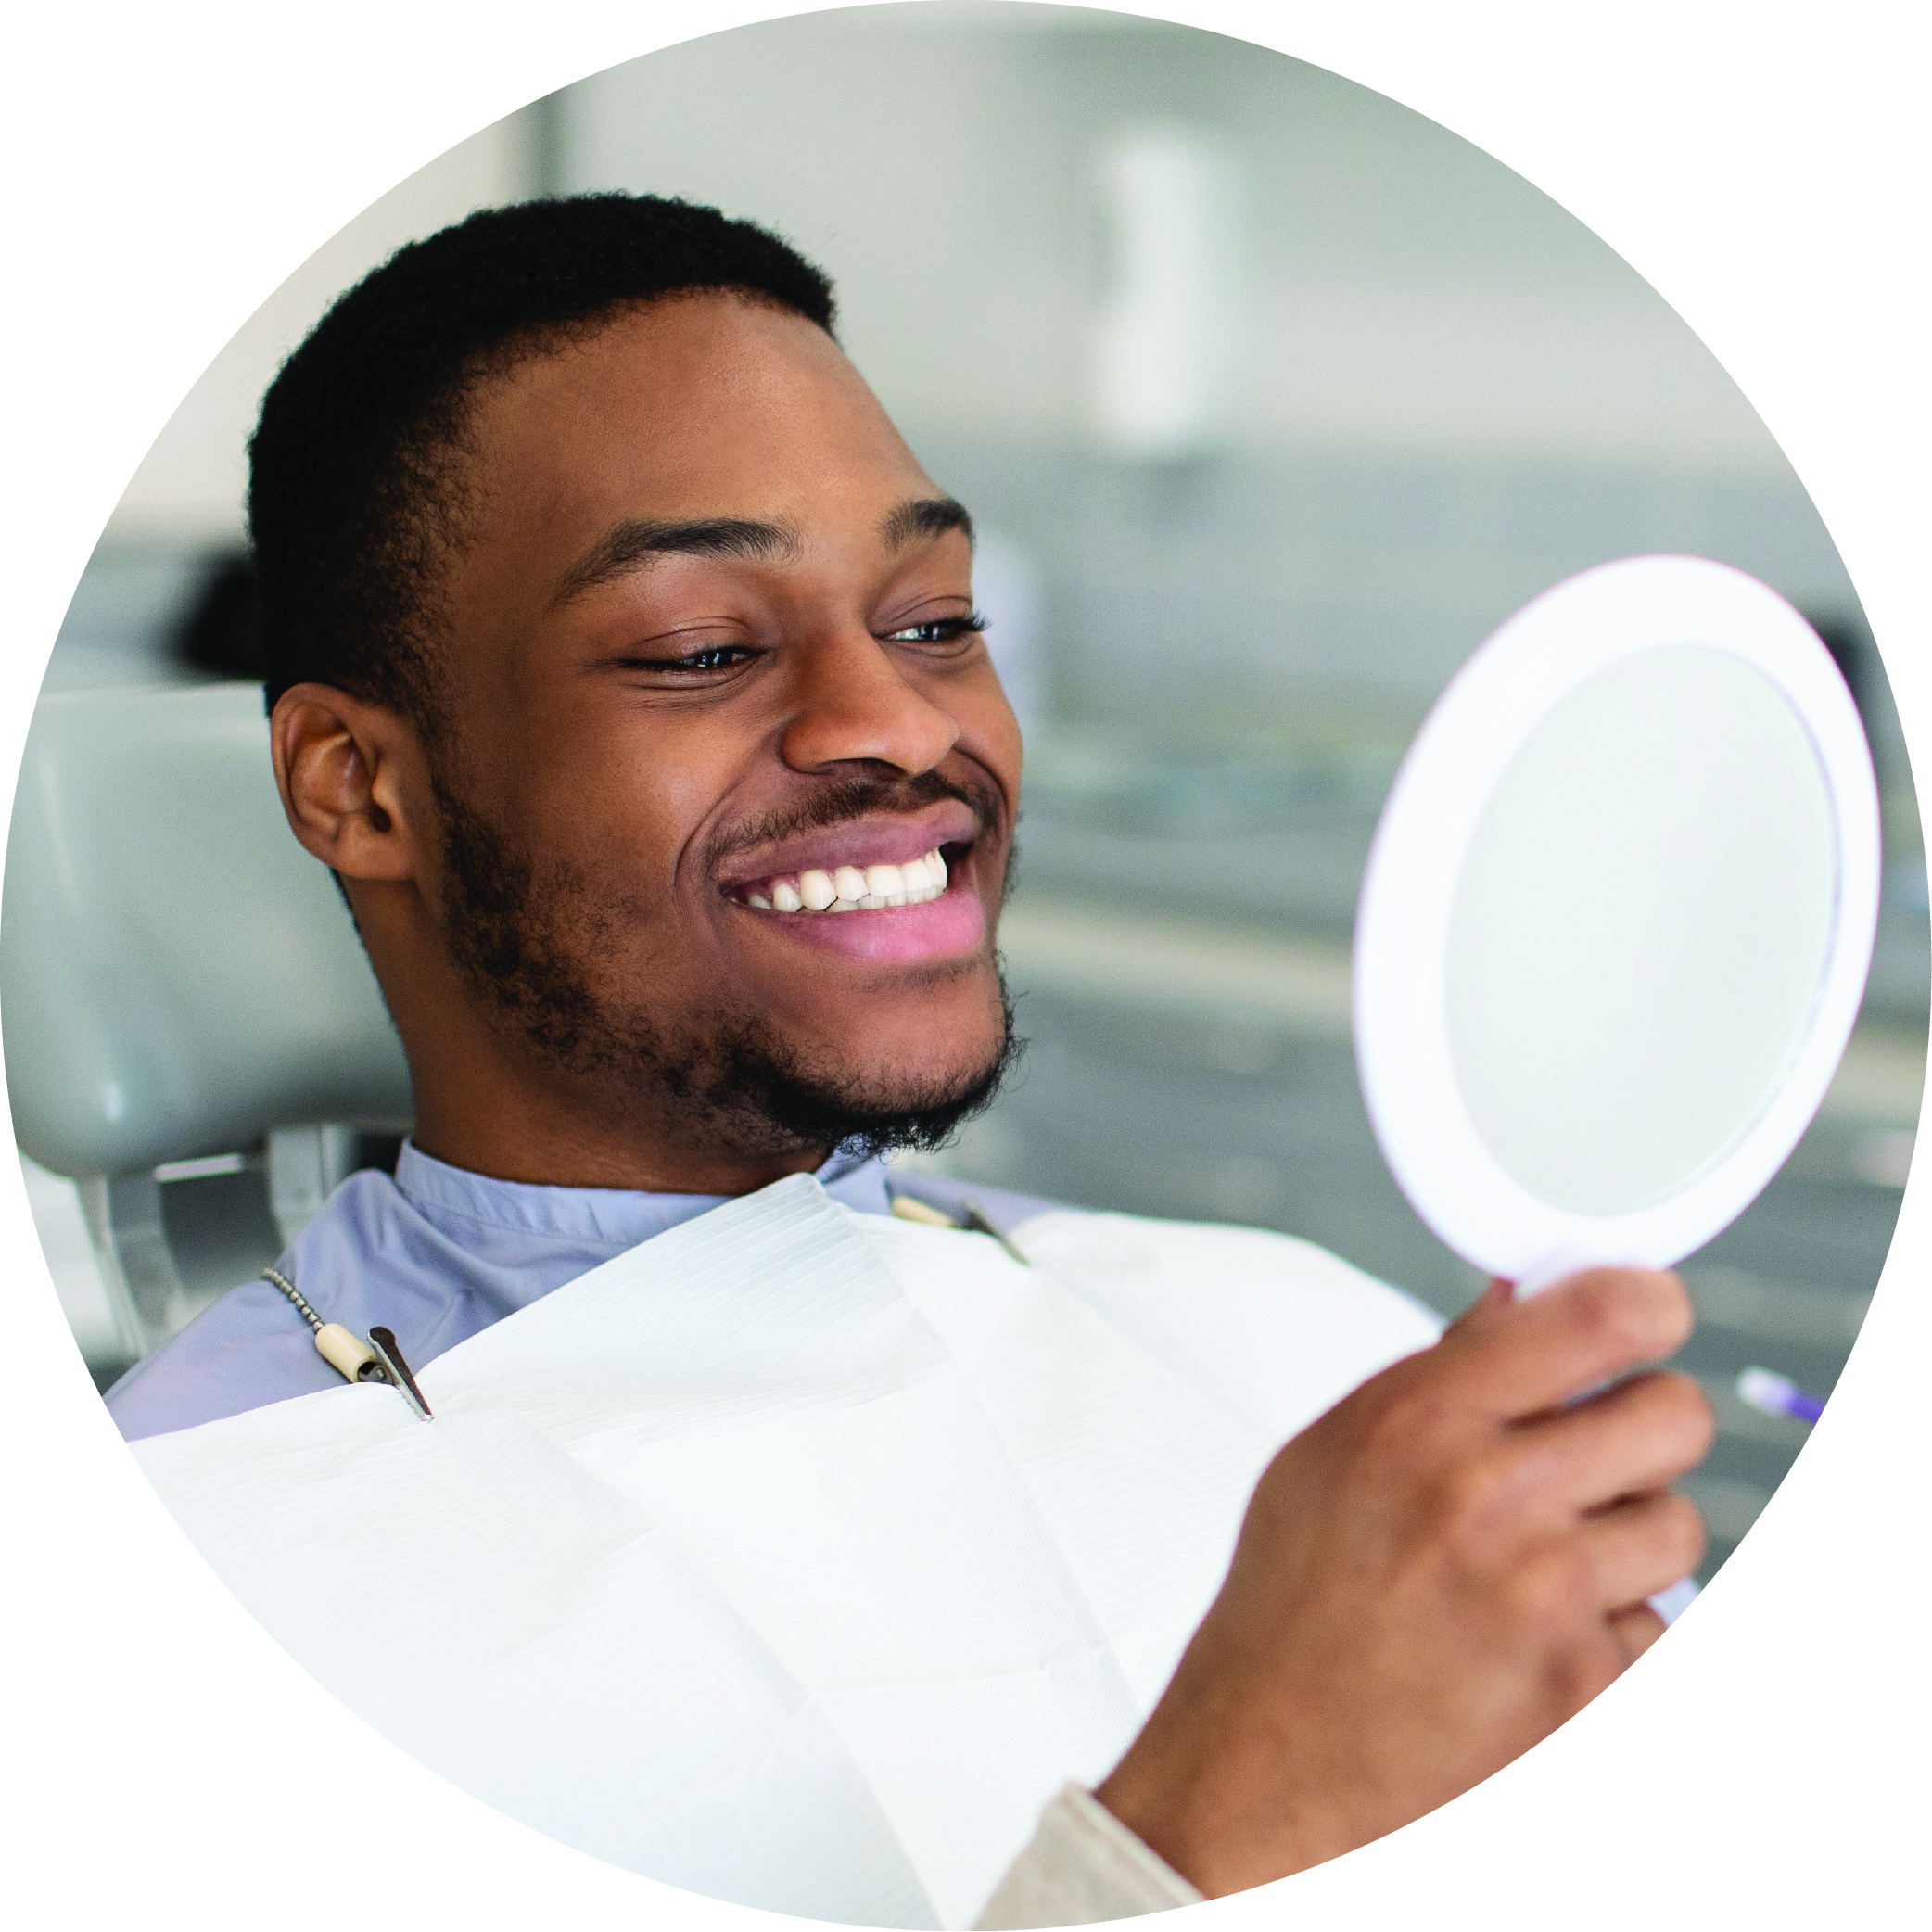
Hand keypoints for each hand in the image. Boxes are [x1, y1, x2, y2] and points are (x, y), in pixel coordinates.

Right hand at [1094, 1267, 1711, 1895]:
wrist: (1268, 1762)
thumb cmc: (1292, 1603)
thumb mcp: (1333, 1452)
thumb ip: (1441, 1372)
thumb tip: (1524, 1299)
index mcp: (1420, 1418)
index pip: (1602, 1316)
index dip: (1648, 1305)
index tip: (1649, 1314)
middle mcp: (1489, 1496)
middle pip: (1675, 1414)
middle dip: (1648, 1423)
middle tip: (1604, 1447)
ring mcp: (1545, 1598)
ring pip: (1678, 1523)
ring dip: (1630, 1538)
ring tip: (1544, 1562)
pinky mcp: (1584, 1689)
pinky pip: (1657, 1626)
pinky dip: (1611, 1631)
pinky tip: (1532, 1639)